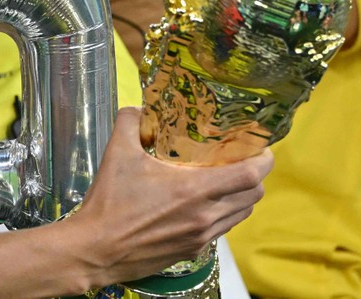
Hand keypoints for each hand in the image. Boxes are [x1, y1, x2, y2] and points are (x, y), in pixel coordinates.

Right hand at [72, 107, 271, 281]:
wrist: (97, 250)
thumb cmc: (109, 203)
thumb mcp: (117, 153)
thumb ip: (130, 122)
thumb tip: (139, 109)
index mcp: (195, 190)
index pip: (250, 175)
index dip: (263, 159)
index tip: (260, 146)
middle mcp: (206, 215)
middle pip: (254, 195)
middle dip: (255, 175)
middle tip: (242, 159)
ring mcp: (202, 236)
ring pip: (242, 214)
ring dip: (242, 196)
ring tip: (226, 180)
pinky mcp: (193, 251)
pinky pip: (223, 229)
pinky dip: (224, 213)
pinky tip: (203, 203)